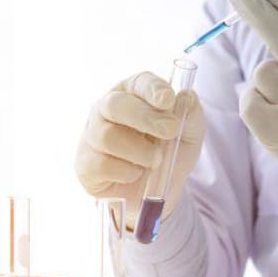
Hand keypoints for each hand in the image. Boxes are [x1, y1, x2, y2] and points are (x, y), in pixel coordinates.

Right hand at [75, 72, 203, 227]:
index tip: (168, 99)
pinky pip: (102, 165)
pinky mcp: (86, 164)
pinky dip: (126, 172)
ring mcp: (92, 136)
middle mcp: (106, 110)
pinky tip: (135, 173)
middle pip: (115, 105)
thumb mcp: (190, 135)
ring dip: (140, 151)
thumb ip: (191, 115)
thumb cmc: (169, 154)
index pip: (138, 83)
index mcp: (133, 94)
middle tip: (170, 131)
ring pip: (108, 137)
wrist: (156, 193)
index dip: (152, 89)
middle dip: (145, 117)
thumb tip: (186, 96)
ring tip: (155, 161)